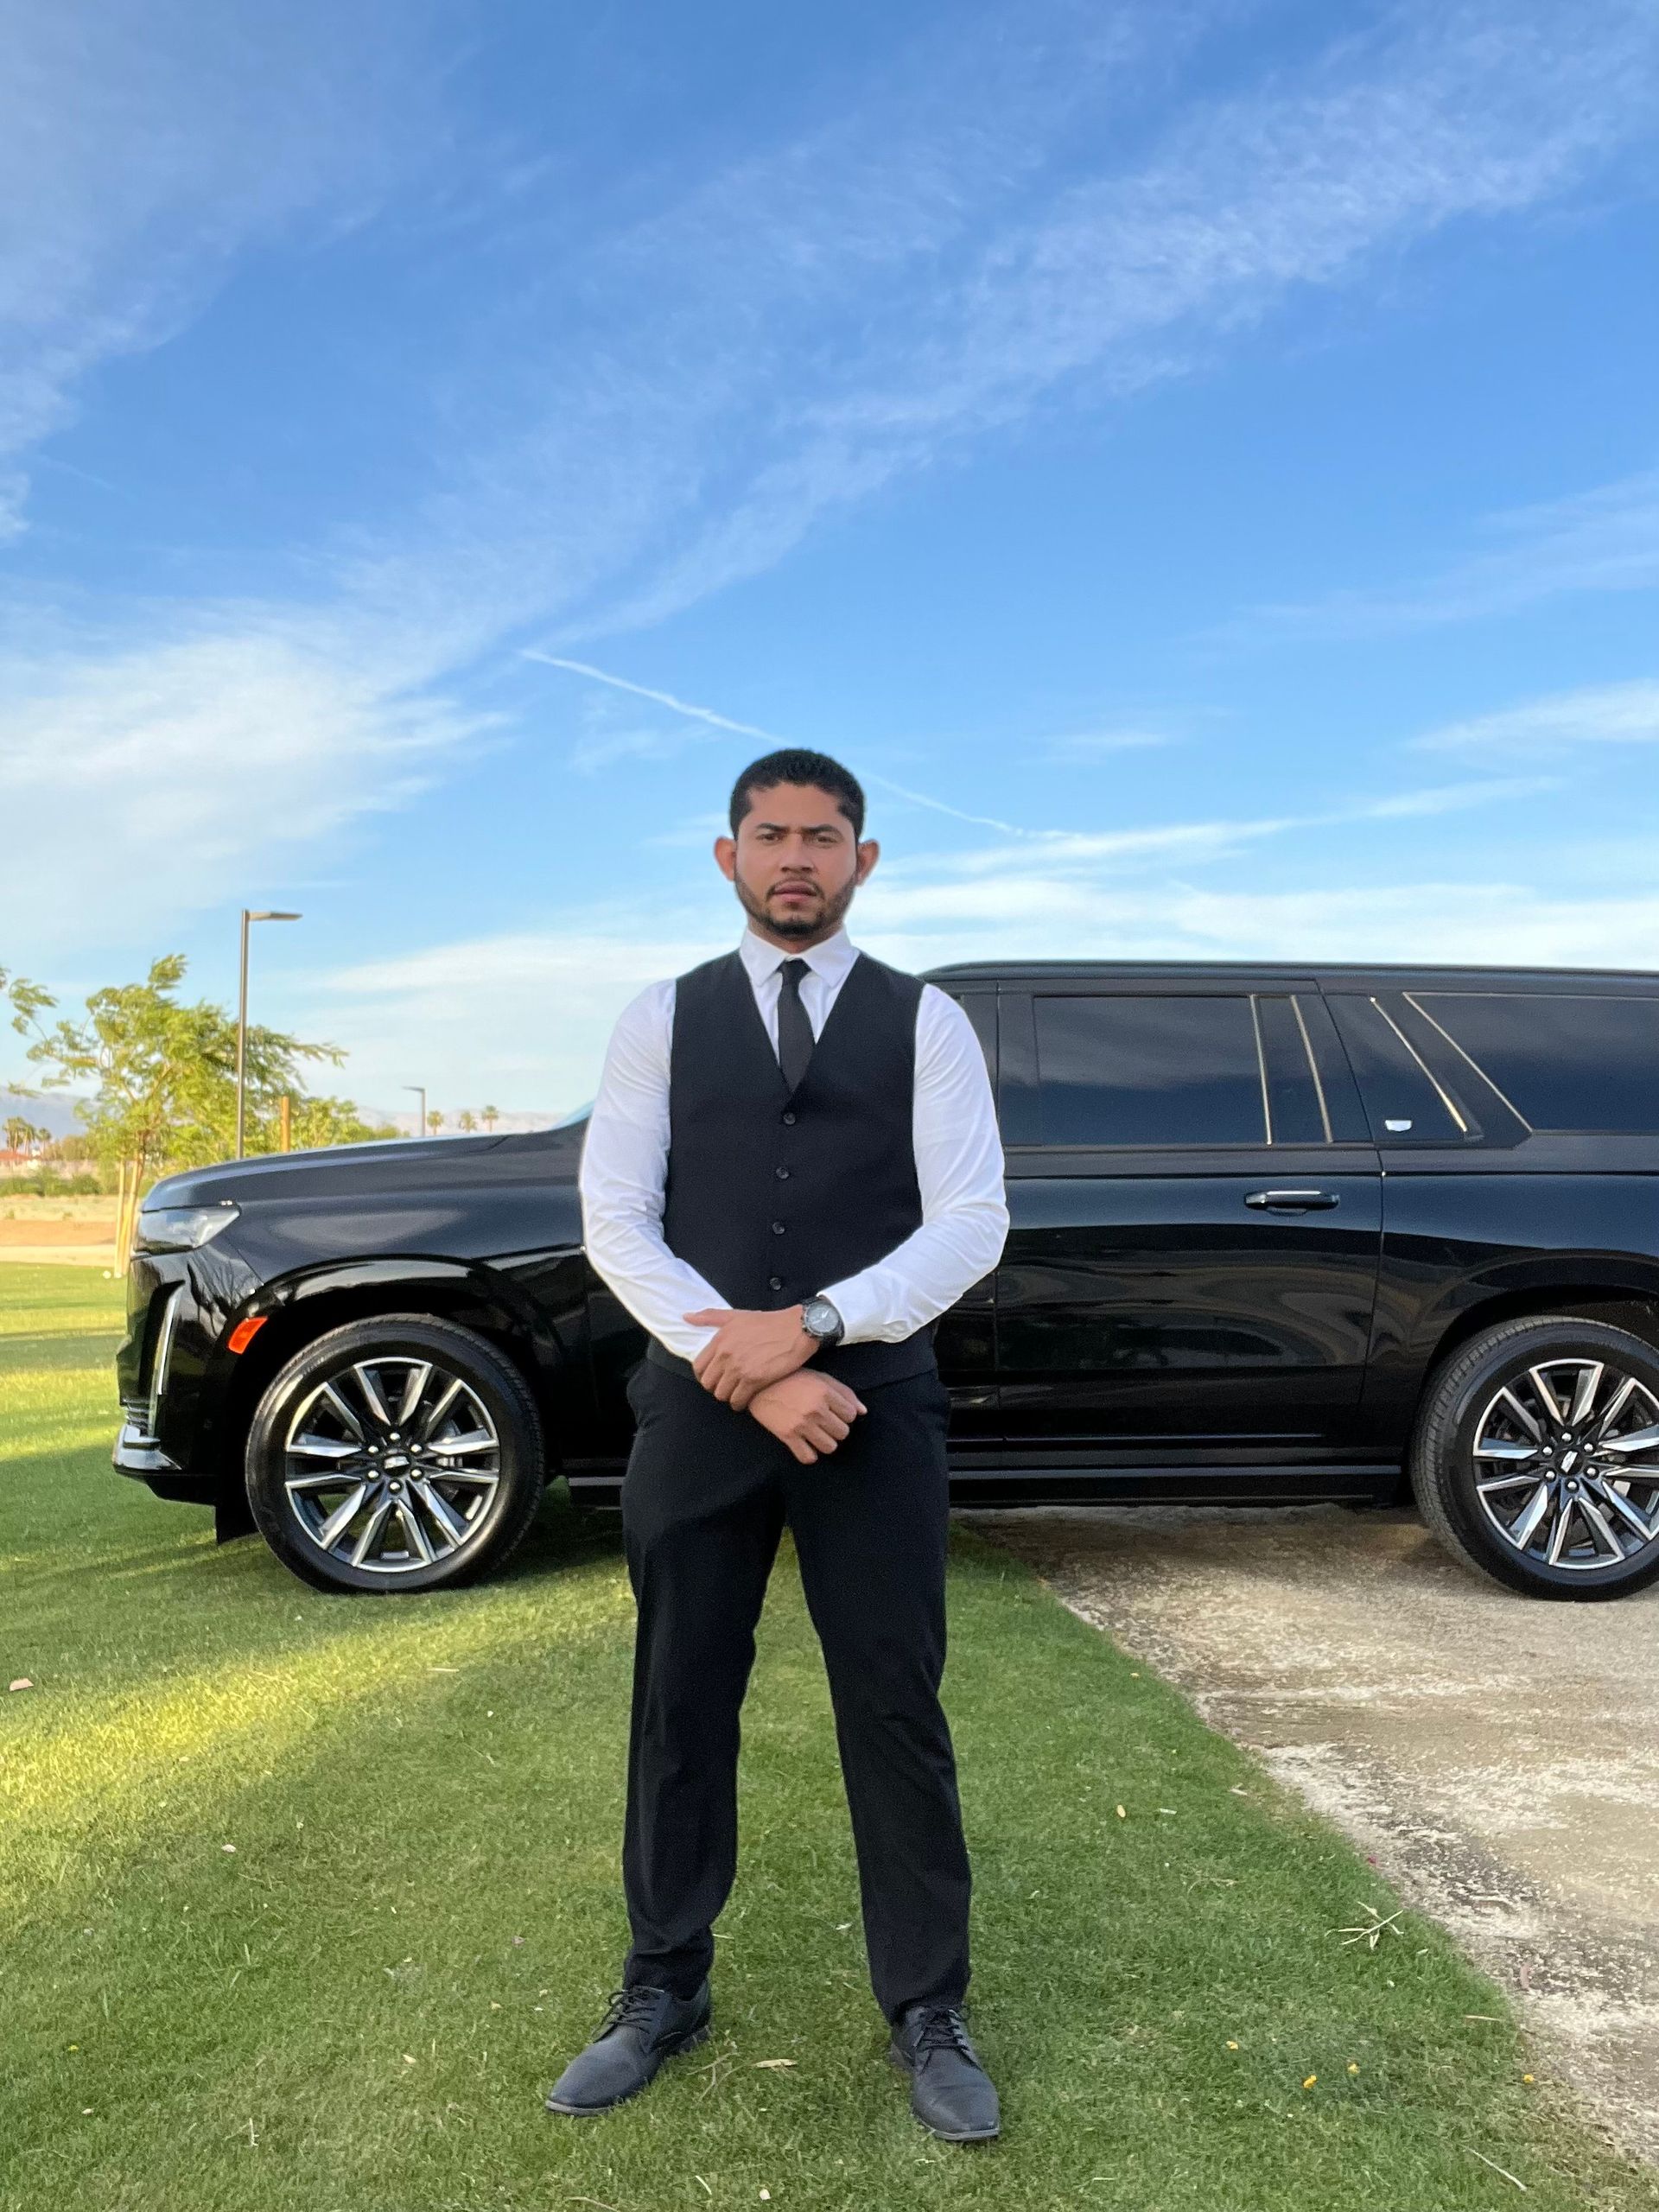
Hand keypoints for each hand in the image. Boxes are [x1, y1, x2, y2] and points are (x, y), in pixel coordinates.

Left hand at [685, 1304, 815, 1409]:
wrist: (798, 1329)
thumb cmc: (769, 1322)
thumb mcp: (737, 1315)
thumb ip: (710, 1317)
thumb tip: (686, 1317)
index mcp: (720, 1339)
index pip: (698, 1367)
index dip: (704, 1376)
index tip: (714, 1378)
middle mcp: (726, 1354)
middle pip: (708, 1383)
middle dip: (716, 1387)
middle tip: (727, 1387)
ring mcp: (739, 1368)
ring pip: (722, 1394)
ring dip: (728, 1396)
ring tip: (737, 1393)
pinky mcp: (754, 1380)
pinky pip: (738, 1400)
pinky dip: (740, 1403)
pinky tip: (746, 1399)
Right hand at [746, 1370, 866, 1463]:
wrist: (758, 1385)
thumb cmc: (792, 1378)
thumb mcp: (820, 1378)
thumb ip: (844, 1393)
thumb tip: (863, 1411)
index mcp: (825, 1392)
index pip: (851, 1415)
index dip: (844, 1414)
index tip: (833, 1411)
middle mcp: (816, 1409)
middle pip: (843, 1433)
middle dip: (836, 1428)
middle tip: (824, 1422)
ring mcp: (802, 1424)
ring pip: (830, 1447)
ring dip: (825, 1442)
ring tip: (816, 1434)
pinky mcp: (787, 1436)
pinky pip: (808, 1457)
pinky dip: (810, 1454)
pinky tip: (806, 1444)